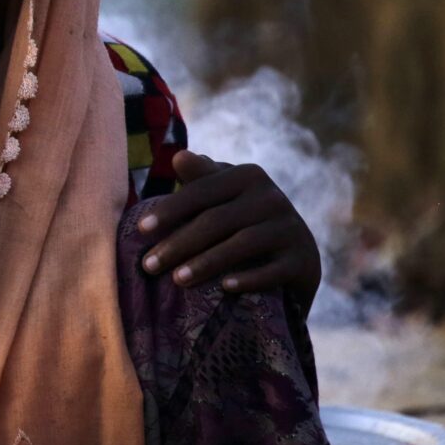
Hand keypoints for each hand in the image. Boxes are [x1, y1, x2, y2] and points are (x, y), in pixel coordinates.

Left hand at [136, 149, 319, 299]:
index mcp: (248, 176)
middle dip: (179, 243)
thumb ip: (200, 180)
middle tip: (148, 266)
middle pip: (217, 220)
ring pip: (242, 244)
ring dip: (206, 262)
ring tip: (177, 280)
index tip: (140, 230)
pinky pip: (274, 270)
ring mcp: (292, 229)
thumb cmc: (240, 222)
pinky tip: (224, 288)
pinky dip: (249, 278)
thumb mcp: (220, 199)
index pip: (201, 192)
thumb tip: (179, 156)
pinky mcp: (304, 261)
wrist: (292, 257)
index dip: (170, 210)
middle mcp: (273, 197)